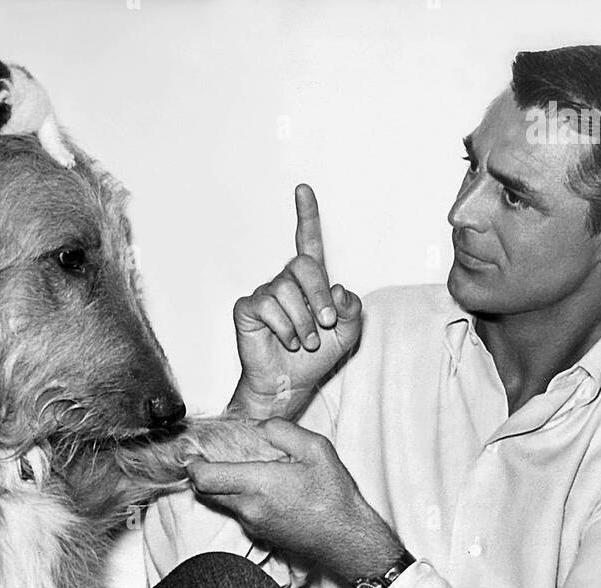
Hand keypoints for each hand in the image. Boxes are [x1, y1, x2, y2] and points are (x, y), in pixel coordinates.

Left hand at [186, 418, 402, 584]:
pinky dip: (239, 497)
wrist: (346, 539)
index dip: (192, 463)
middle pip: (206, 491)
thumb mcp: (316, 449)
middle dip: (203, 472)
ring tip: (243, 467)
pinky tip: (261, 486)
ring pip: (222, 501)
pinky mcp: (259, 533)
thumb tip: (259, 428)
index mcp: (259, 485)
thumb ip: (282, 431)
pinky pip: (238, 511)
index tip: (192, 451)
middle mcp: (249, 508)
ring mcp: (252, 524)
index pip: (205, 478)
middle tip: (209, 455)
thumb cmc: (335, 498)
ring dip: (223, 484)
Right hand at [229, 184, 362, 420]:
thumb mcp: (348, 333)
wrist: (291, 383)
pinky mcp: (248, 309)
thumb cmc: (316, 358)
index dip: (306, 215)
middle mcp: (286, 282)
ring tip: (305, 342)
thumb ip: (352, 309)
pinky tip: (287, 341)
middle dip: (319, 296)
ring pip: (286, 290)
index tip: (303, 190)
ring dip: (303, 322)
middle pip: (303, 266)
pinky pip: (267, 306)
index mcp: (310, 282)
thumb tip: (338, 289)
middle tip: (326, 323)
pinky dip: (285, 329)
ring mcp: (265, 294)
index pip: (307, 241)